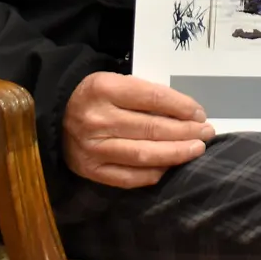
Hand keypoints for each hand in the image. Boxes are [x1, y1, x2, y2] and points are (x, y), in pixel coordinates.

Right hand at [63, 71, 214, 188]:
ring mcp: (93, 148)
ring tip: (197, 149)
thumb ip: (145, 95)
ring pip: (144, 154)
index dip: (182, 106)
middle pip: (152, 128)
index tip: (200, 113)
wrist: (54, 118)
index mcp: (104, 89)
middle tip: (207, 133)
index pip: (153, 97)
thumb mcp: (115, 82)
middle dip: (186, 131)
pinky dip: (155, 172)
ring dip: (177, 153)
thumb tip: (187, 114)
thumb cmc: (95, 97)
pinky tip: (171, 165)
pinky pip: (130, 177)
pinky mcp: (91, 170)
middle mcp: (97, 119)